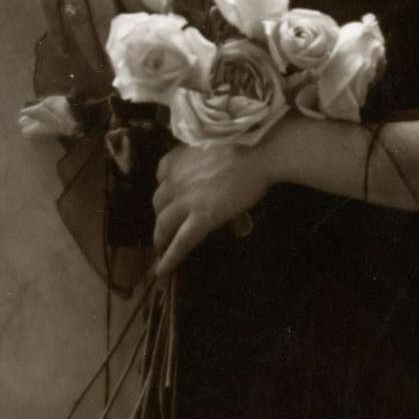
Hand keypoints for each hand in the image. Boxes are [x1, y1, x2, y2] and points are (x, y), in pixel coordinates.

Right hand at [18, 0, 145, 77]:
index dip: (144, 23)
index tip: (153, 42)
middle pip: (106, 18)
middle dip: (116, 46)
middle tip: (126, 68)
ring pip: (78, 20)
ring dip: (89, 48)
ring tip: (98, 69)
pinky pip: (50, 11)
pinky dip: (57, 34)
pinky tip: (65, 52)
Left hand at [153, 140, 271, 276]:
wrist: (258, 151)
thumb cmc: (245, 148)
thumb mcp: (219, 158)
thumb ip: (220, 181)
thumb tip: (235, 211)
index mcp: (174, 160)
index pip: (162, 178)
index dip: (168, 192)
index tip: (173, 200)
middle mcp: (173, 180)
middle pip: (159, 203)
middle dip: (163, 216)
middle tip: (167, 228)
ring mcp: (186, 200)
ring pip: (163, 224)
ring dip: (161, 237)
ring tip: (162, 249)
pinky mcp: (201, 217)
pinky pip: (181, 241)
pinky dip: (171, 257)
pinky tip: (163, 270)